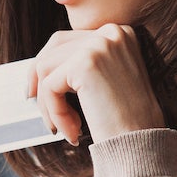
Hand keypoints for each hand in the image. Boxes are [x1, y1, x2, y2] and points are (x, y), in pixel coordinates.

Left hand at [27, 24, 164, 144]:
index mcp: (120, 33)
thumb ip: (82, 64)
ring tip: (65, 128)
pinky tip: (72, 131)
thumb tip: (40, 65)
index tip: (37, 88)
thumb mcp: (107, 81)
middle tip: (32, 101)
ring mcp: (99, 45)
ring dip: (49, 103)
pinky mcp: (85, 63)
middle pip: (54, 47)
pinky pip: (49, 86)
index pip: (69, 40)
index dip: (48, 64)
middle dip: (39, 78)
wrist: (144, 144)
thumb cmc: (127, 121)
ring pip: (46, 68)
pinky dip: (54, 112)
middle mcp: (111, 32)